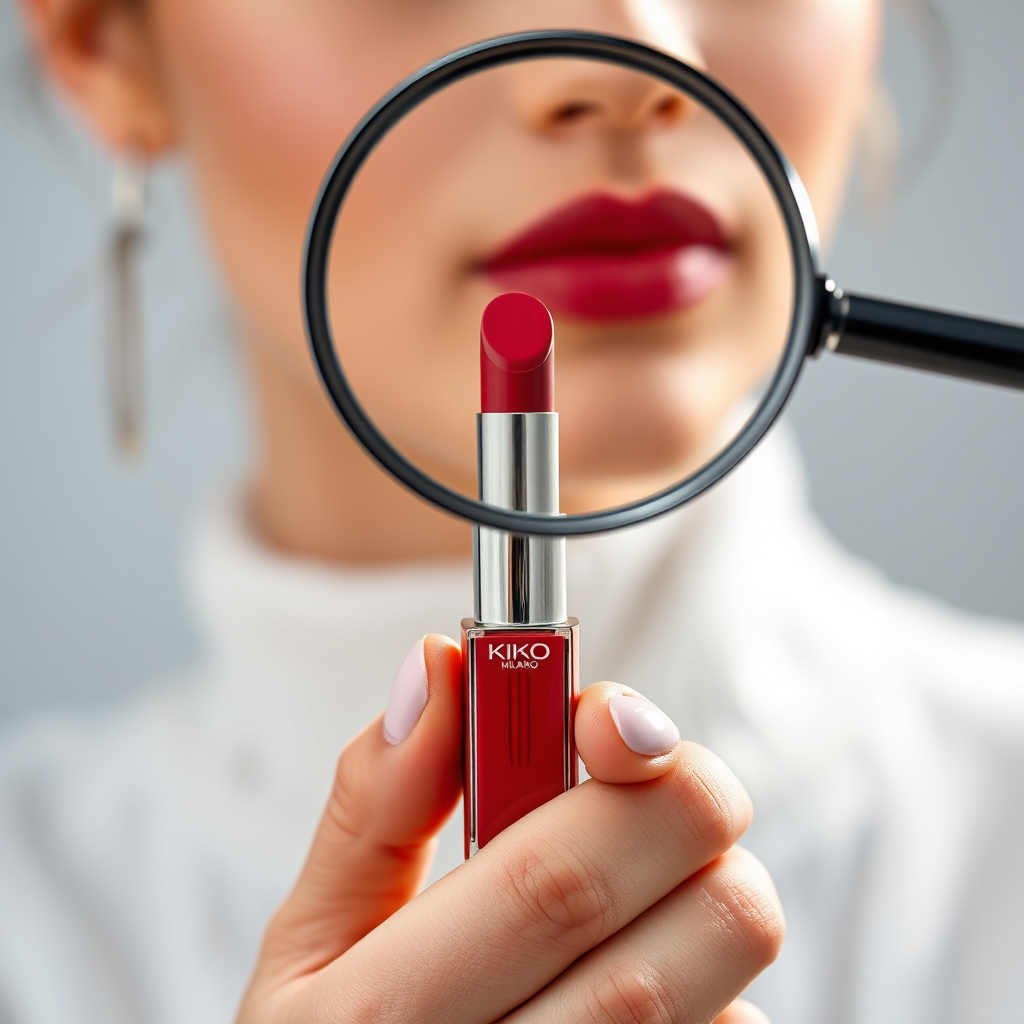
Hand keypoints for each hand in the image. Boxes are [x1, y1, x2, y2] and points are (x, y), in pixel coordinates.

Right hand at [237, 635, 782, 1023]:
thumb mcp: (310, 937)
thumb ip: (374, 800)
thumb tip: (439, 664)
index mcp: (385, 1017)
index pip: (558, 876)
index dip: (627, 775)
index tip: (619, 718)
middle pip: (700, 922)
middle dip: (692, 808)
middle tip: (639, 771)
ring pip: (736, 981)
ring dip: (695, 897)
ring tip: (618, 891)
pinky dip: (705, 983)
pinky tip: (619, 980)